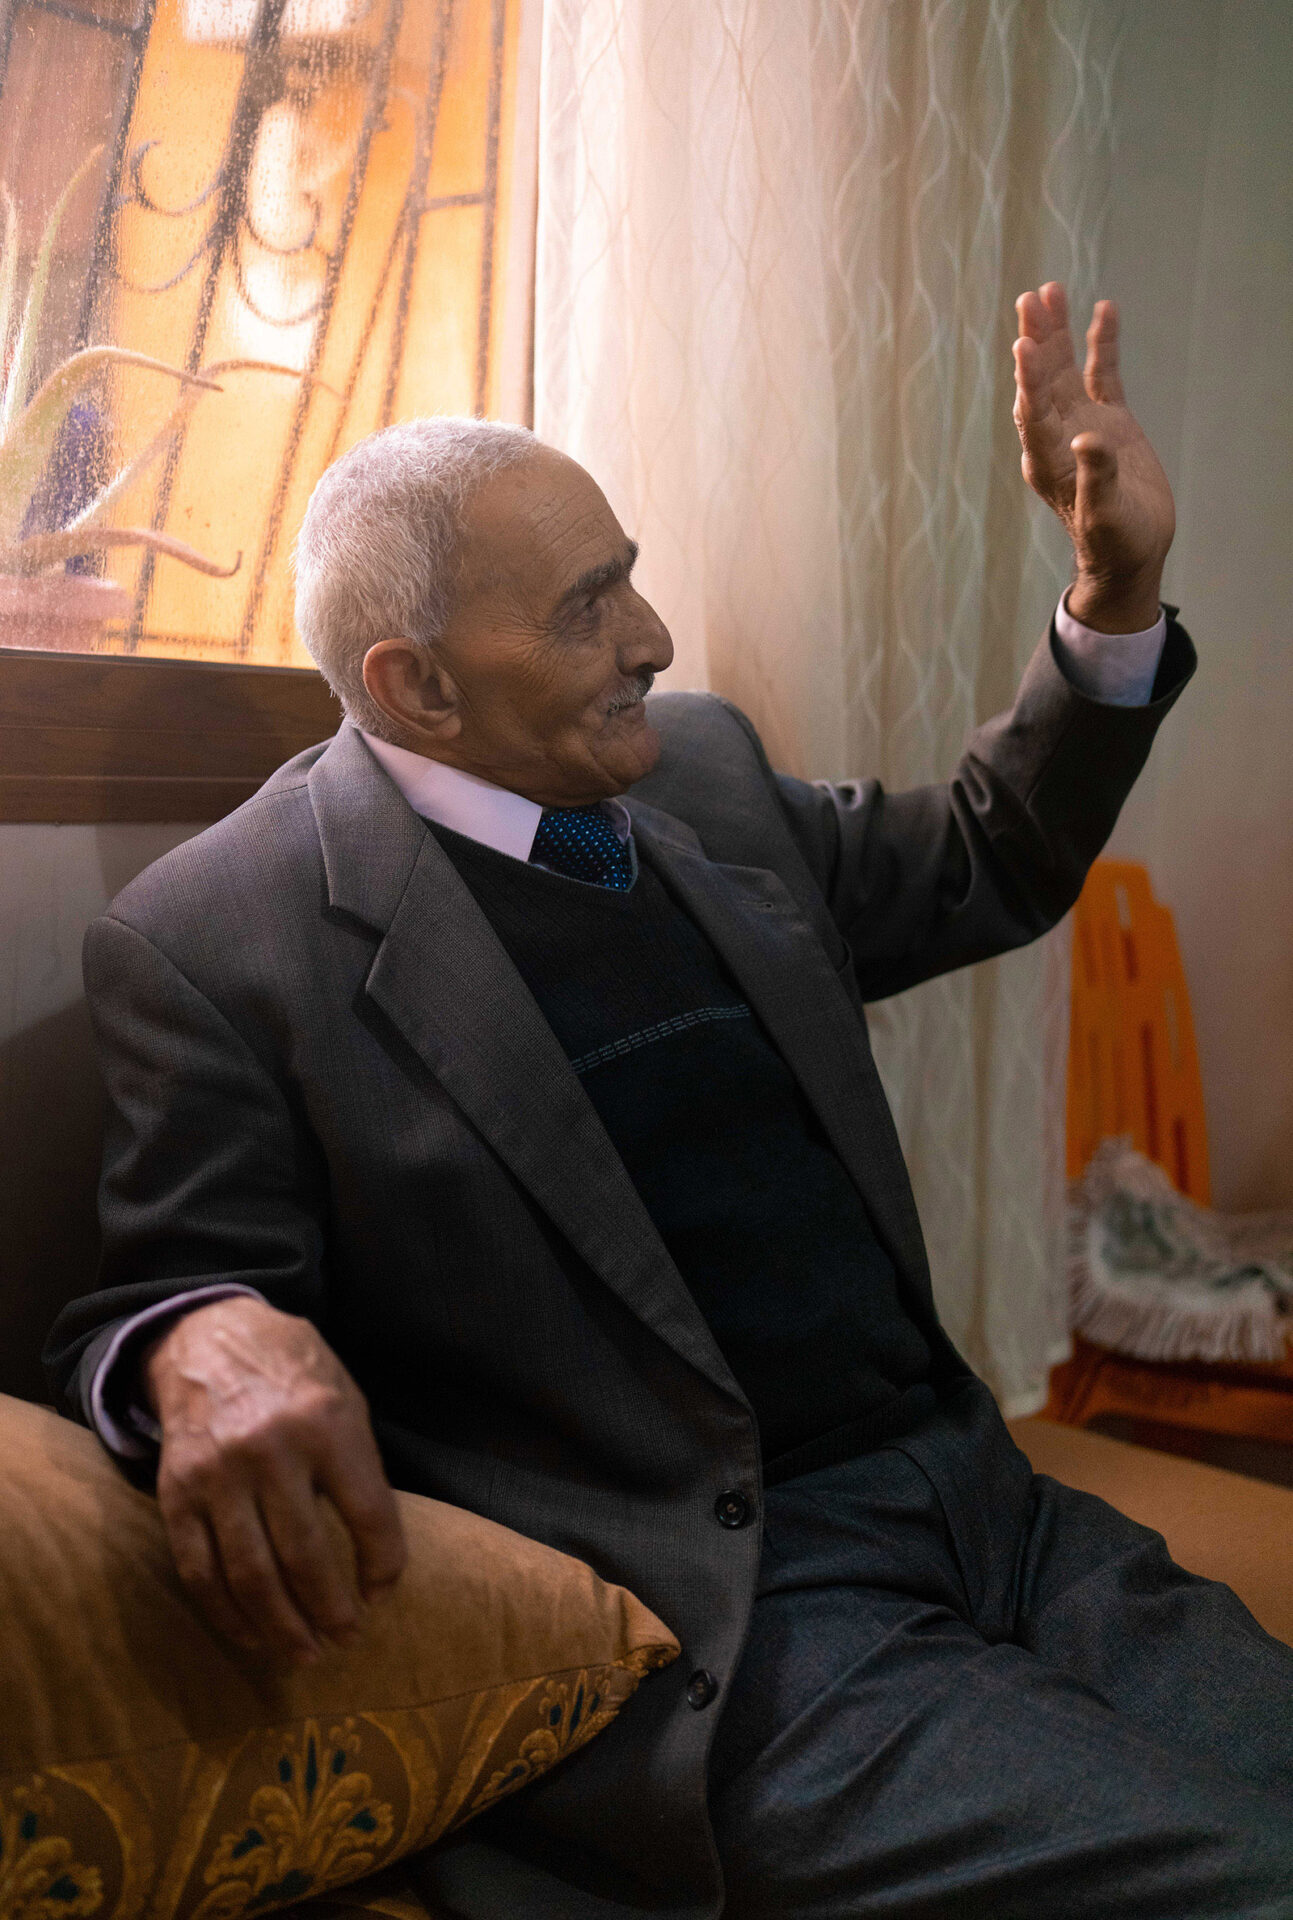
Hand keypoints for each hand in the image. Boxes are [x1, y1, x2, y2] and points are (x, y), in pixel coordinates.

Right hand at [143, 1296, 406, 1664]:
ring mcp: (219, 1474)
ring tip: (305, 1653)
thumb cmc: (293, 1373)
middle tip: (346, 1639)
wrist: (208, 1337)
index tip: (383, 1594)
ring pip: (250, 1574)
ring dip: (280, 1627)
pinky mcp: (177, 1493)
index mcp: (327, 1423)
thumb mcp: (345, 1397)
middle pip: (306, 1556)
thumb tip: (378, 1558)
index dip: (384, 1565)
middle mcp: (271, 1450)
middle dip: (331, 1611)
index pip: (369, 1514)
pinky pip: (200, 1570)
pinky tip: (250, 1635)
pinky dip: (226, 1613)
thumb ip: (361, 1468)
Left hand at [1013, 282, 1174, 631]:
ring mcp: (1083, 422)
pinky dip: (1101, 344)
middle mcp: (1059, 434)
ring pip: (1066, 369)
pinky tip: (1104, 310)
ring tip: (1050, 290)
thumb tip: (1087, 439)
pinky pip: (1103, 373)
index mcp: (1050, 458)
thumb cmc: (1113, 540)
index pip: (1033, 411)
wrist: (1129, 553)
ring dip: (1058, 333)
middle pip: (1043, 379)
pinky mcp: (1110, 419)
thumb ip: (1095, 477)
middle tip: (1030, 299)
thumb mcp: (1105, 514)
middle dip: (1037, 339)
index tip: (1023, 344)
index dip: (1029, 379)